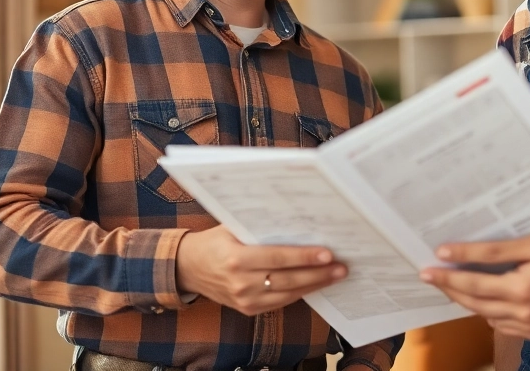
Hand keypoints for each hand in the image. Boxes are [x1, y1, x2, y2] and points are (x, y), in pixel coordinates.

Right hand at [177, 226, 347, 314]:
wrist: (188, 268)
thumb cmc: (214, 241)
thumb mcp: (232, 228)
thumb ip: (260, 227)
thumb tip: (297, 219)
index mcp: (237, 259)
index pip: (278, 258)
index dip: (304, 257)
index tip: (327, 254)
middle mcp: (240, 282)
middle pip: (288, 279)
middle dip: (318, 273)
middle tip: (341, 267)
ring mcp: (244, 300)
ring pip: (288, 294)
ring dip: (314, 285)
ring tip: (335, 275)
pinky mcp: (247, 310)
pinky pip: (280, 302)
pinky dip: (300, 293)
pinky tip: (315, 284)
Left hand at [420, 236, 529, 338]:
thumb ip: (491, 250)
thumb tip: (453, 252)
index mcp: (520, 290)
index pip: (471, 284)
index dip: (445, 277)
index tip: (425, 269)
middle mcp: (522, 313)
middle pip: (473, 302)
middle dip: (450, 288)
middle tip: (431, 275)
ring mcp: (529, 326)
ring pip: (485, 316)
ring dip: (467, 300)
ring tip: (453, 282)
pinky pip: (501, 325)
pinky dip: (488, 312)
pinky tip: (486, 297)